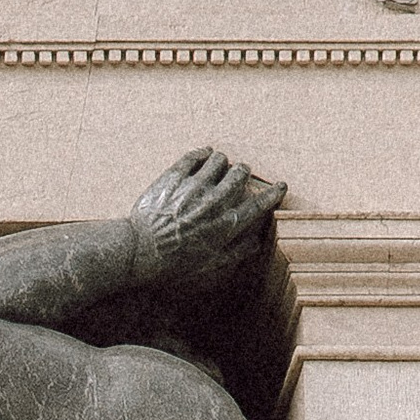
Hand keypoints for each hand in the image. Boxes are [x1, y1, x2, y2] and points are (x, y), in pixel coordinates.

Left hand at [127, 148, 283, 296]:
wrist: (139, 252)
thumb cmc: (172, 264)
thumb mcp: (208, 266)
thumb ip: (234, 253)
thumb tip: (255, 243)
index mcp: (225, 225)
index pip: (258, 204)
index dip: (272, 193)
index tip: (280, 186)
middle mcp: (214, 202)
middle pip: (240, 174)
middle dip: (243, 172)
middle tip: (239, 174)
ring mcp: (193, 187)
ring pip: (219, 160)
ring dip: (222, 162)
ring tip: (219, 166)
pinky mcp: (174, 177)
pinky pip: (194, 156)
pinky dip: (203, 153)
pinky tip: (204, 155)